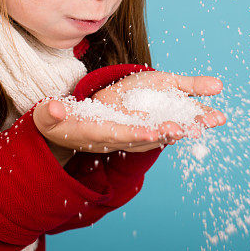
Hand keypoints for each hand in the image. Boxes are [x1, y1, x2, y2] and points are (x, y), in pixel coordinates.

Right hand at [33, 70, 225, 156]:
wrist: (60, 136)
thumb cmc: (54, 123)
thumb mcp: (48, 116)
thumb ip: (51, 113)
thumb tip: (55, 109)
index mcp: (93, 135)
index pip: (117, 135)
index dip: (135, 133)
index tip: (154, 132)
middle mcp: (113, 140)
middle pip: (144, 138)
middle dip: (166, 134)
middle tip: (188, 128)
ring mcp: (124, 139)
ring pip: (156, 135)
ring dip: (179, 131)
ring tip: (201, 123)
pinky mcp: (132, 133)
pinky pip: (157, 131)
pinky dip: (175, 126)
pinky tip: (195, 121)